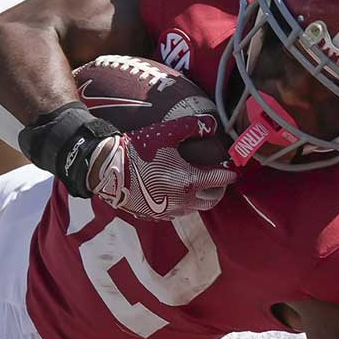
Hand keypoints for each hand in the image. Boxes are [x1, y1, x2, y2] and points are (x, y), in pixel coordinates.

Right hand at [90, 114, 235, 220]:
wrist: (107, 170)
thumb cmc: (137, 150)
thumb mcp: (166, 132)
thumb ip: (192, 126)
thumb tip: (212, 124)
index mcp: (190, 180)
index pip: (221, 180)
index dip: (229, 173)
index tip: (231, 169)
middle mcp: (183, 200)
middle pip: (212, 200)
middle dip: (218, 190)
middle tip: (216, 180)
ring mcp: (168, 210)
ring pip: (194, 209)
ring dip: (200, 198)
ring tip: (195, 185)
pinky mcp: (154, 215)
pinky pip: (176, 212)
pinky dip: (181, 204)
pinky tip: (174, 193)